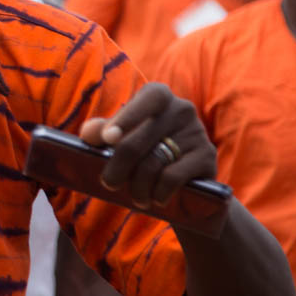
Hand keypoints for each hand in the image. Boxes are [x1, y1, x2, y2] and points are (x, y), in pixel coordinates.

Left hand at [79, 82, 216, 208]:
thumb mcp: (123, 139)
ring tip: (135, 198)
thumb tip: (87, 134)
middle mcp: (181, 109)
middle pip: (138, 141)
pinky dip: (159, 192)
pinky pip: (172, 177)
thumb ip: (103, 132)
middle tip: (109, 184)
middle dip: (118, 168)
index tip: (107, 139)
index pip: (146, 99)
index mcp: (158, 96)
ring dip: (138, 186)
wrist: (190, 183)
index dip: (125, 118)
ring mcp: (197, 132)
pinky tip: (156, 199)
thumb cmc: (147, 153)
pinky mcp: (207, 157)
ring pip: (153, 163)